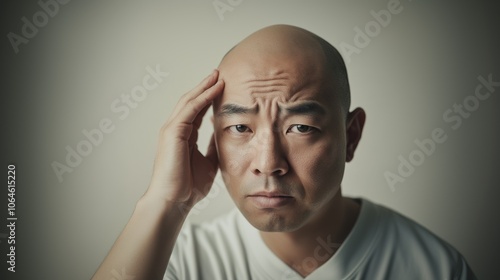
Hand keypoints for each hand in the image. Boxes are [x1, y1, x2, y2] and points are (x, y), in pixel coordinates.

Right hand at [146, 70, 223, 207]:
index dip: (208, 98)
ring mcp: (172, 129)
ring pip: (189, 101)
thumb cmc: (188, 186)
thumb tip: (224, 133)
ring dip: (204, 87)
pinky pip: (190, 109)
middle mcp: (175, 129)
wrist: (174, 200)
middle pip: (191, 101)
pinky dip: (203, 97)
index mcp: (183, 136)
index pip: (197, 111)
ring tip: (218, 75)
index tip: (222, 88)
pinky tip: (215, 88)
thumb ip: (214, 146)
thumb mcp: (209, 161)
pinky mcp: (172, 131)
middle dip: (205, 87)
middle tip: (220, 74)